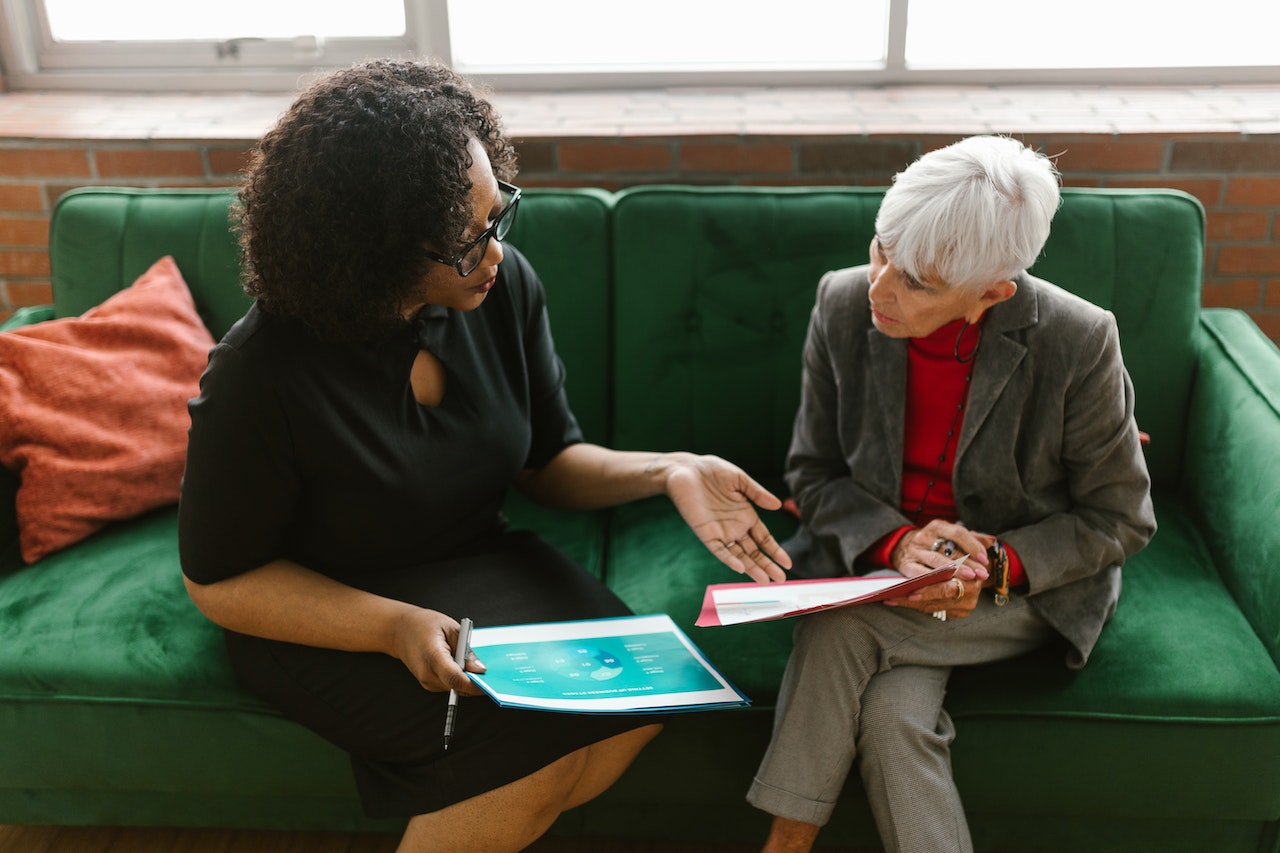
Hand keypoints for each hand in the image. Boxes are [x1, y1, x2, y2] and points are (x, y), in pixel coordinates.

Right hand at [390, 609, 486, 694]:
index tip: (490, 682)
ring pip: (456, 689)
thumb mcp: (451, 629)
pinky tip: (459, 664)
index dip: (474, 684)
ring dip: (467, 679)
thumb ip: (466, 650)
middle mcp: (427, 674)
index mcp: (432, 656)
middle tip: (489, 670)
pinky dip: (459, 678)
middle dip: (475, 681)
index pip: (455, 679)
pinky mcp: (428, 684)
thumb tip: (481, 669)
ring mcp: (426, 681)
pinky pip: (450, 686)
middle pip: (458, 687)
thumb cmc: (425, 625)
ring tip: (468, 661)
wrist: (399, 631)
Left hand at [663, 453, 791, 582]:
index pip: (764, 538)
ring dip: (752, 568)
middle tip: (781, 579)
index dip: (775, 551)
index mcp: (746, 515)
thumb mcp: (739, 479)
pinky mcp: (705, 533)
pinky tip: (740, 568)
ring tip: (765, 581)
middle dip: (767, 565)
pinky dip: (729, 559)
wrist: (685, 469)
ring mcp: (721, 532)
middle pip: (754, 551)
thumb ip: (757, 493)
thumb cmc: (712, 471)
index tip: (787, 563)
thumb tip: (778, 505)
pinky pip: (719, 550)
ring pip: (739, 555)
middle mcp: (735, 527)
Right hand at [884, 520, 990, 619]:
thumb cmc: (933, 544)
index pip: (957, 533)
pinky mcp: (906, 566)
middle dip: (968, 563)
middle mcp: (924, 536)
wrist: (901, 548)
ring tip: (971, 579)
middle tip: (983, 574)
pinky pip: (922, 575)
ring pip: (937, 562)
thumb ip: (972, 538)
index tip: (984, 559)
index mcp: (937, 526)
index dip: (972, 546)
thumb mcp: (950, 536)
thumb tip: (992, 540)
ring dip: (956, 571)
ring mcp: (914, 551)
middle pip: (949, 550)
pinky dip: (936, 581)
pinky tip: (949, 587)